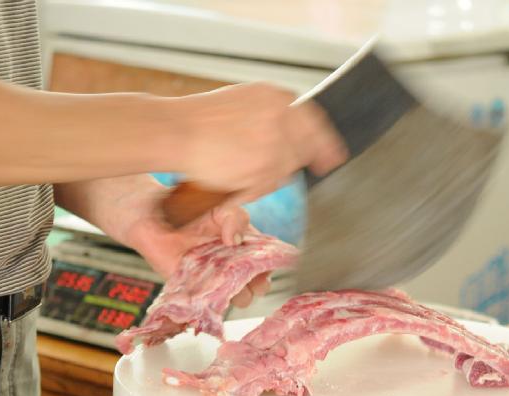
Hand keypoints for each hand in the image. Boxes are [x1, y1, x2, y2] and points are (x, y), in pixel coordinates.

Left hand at [55, 175, 269, 307]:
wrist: (153, 213)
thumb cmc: (190, 208)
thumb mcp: (222, 206)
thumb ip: (236, 218)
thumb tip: (236, 240)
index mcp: (245, 248)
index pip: (267, 264)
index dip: (271, 266)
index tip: (267, 262)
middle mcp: (232, 267)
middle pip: (256, 287)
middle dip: (257, 283)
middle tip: (248, 273)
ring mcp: (213, 279)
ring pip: (236, 299)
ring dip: (237, 291)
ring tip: (227, 275)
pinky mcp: (191, 287)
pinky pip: (206, 302)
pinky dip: (211, 298)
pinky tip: (209, 284)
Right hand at [171, 82, 346, 206]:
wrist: (176, 131)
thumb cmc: (202, 118)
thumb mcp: (244, 98)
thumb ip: (272, 112)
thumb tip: (298, 131)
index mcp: (275, 97)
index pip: (312, 121)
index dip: (324, 141)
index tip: (332, 155)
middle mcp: (280, 118)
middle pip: (307, 146)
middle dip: (305, 158)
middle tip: (305, 167)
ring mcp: (274, 145)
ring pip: (288, 168)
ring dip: (273, 172)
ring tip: (243, 167)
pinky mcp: (263, 169)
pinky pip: (270, 184)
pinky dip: (257, 186)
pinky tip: (238, 177)